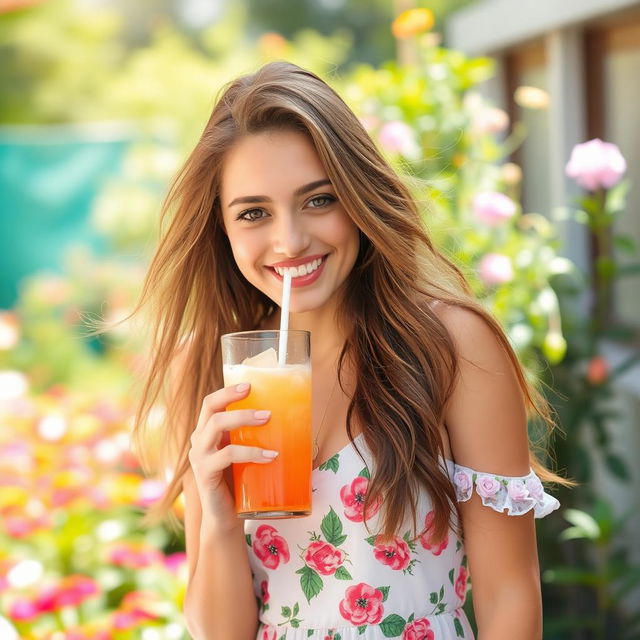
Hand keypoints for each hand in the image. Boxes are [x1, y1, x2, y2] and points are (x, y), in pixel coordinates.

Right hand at [188, 383, 275, 527]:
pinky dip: (251, 452)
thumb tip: (296, 421)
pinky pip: (227, 456)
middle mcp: (199, 440)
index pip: (211, 403)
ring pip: (217, 426)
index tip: (250, 385)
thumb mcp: (247, 454)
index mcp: (207, 432)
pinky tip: (270, 456)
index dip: (227, 391)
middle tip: (260, 399)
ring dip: (244, 419)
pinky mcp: (204, 474)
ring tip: (268, 419)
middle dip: (234, 398)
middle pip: (212, 409)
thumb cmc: (241, 483)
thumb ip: (258, 438)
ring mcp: (199, 457)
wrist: (226, 519)